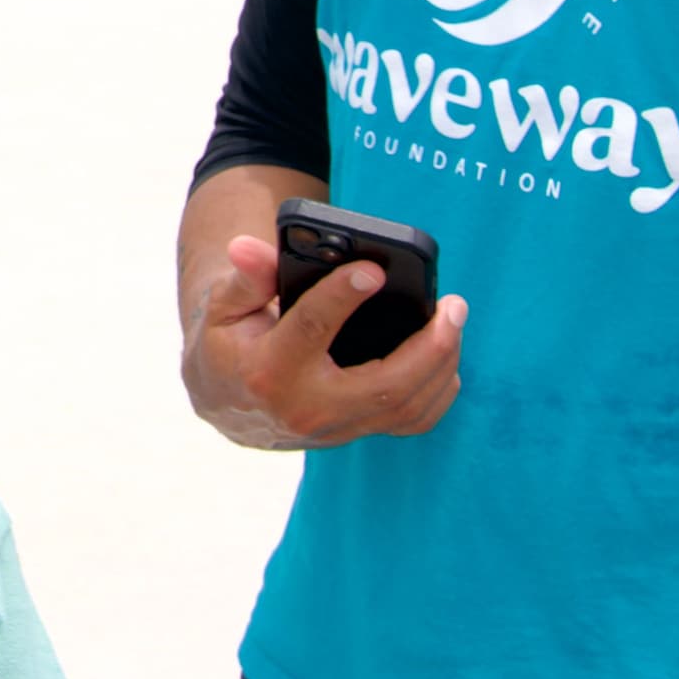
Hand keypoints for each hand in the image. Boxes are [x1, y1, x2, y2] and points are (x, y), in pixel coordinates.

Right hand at [180, 233, 465, 449]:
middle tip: (453, 305)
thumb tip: (247, 246)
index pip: (312, 329)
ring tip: (453, 320)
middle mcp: (307, 407)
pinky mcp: (356, 431)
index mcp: (268, 370)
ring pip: (406, 406)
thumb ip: (246, 277)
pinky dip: (437, 392)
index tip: (373, 269)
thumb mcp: (225, 306)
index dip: (342, 296)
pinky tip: (446, 357)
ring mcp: (337, 427)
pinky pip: (410, 421)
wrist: (229, 405)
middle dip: (429, 346)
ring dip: (441, 363)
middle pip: (385, 384)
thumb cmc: (230, 344)